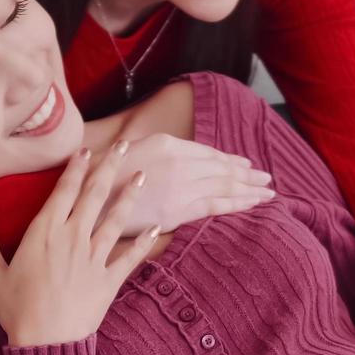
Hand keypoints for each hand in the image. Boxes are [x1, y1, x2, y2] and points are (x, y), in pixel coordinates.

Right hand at [0, 143, 158, 347]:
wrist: (46, 342)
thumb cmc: (16, 310)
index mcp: (44, 232)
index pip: (64, 191)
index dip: (76, 169)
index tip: (87, 151)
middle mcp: (73, 237)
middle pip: (95, 195)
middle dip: (110, 167)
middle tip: (124, 145)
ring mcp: (94, 257)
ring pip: (116, 218)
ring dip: (130, 195)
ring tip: (143, 175)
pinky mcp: (109, 279)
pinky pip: (131, 256)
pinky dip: (145, 242)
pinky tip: (158, 227)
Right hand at [100, 133, 273, 233]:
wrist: (87, 199)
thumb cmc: (103, 176)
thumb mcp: (130, 149)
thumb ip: (158, 152)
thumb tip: (176, 159)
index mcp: (168, 144)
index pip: (208, 153)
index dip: (230, 160)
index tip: (245, 164)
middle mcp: (179, 162)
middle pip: (221, 169)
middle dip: (246, 174)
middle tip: (266, 178)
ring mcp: (181, 186)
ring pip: (224, 186)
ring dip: (249, 188)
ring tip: (267, 190)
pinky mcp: (178, 210)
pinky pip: (215, 205)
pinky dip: (237, 203)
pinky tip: (253, 203)